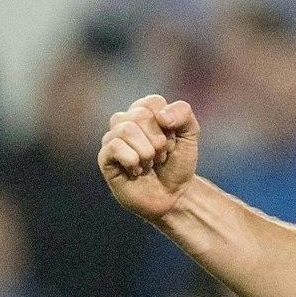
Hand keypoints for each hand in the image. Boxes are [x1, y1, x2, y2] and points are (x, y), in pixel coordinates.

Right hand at [98, 95, 200, 222]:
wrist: (173, 194)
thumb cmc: (179, 162)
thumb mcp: (190, 133)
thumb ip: (183, 114)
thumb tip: (161, 116)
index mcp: (145, 112)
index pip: (152, 102)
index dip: (168, 123)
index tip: (172, 139)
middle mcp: (126, 122)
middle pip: (140, 115)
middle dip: (159, 140)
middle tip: (162, 154)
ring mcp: (113, 140)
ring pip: (126, 129)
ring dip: (147, 151)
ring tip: (150, 163)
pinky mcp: (105, 159)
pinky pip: (114, 147)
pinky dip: (133, 160)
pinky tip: (137, 170)